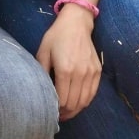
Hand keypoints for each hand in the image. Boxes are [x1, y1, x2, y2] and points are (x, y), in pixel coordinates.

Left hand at [36, 4, 101, 120]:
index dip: (56, 109)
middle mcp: (80, 74)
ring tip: (66, 112)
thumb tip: (41, 91)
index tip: (51, 110)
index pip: (62, 100)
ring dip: (75, 110)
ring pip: (85, 101)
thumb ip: (42, 72)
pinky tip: (77, 102)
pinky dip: (85, 102)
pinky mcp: (98, 71)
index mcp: (65, 70)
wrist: (76, 24)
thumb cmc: (56, 36)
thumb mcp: (43, 52)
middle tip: (58, 115)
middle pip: (74, 104)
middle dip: (65, 113)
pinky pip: (92, 94)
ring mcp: (91, 73)